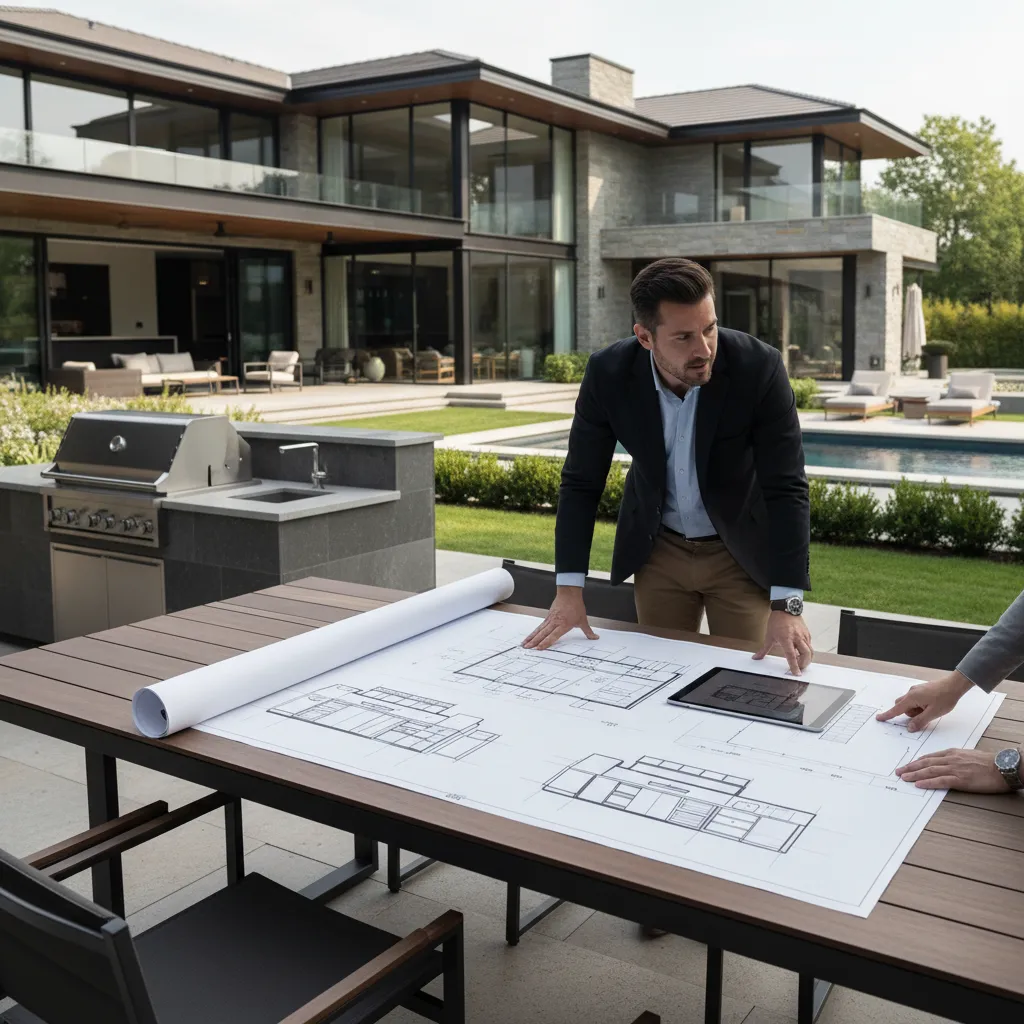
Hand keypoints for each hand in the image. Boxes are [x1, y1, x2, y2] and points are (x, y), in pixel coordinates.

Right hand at [522, 587, 597, 650]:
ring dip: (531, 637)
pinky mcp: (548, 617)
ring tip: (524, 644)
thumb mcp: (583, 620)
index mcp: (564, 625)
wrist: (569, 593)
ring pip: (539, 630)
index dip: (546, 643)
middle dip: (534, 642)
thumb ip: (588, 631)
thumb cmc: (576, 606)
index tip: (538, 648)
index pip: (553, 636)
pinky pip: (540, 626)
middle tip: (527, 648)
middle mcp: (555, 622)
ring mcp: (550, 619)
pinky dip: (534, 632)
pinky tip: (530, 636)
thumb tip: (595, 637)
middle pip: (542, 634)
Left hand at [753, 612, 811, 674]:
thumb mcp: (769, 636)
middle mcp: (797, 638)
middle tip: (799, 668)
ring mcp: (803, 635)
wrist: (785, 609)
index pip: (791, 655)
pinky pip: (810, 645)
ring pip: (810, 651)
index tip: (796, 674)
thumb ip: (764, 650)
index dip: (794, 666)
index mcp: (786, 639)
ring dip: (807, 659)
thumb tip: (756, 657)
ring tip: (801, 663)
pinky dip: (807, 652)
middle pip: (805, 654)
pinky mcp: (807, 633)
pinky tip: (802, 653)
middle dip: (804, 664)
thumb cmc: (776, 622)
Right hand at [876, 671, 974, 732]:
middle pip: (902, 706)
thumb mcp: (933, 713)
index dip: (888, 715)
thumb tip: (910, 728)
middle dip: (909, 713)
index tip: (879, 718)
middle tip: (924, 715)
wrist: (954, 685)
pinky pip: (915, 700)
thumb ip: (920, 721)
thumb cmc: (945, 698)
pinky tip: (932, 705)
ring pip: (910, 703)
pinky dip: (920, 705)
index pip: (897, 709)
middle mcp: (911, 692)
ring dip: (916, 710)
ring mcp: (916, 690)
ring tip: (931, 709)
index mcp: (912, 698)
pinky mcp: (921, 690)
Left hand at [895, 747, 1012, 792]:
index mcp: (952, 753)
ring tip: (903, 777)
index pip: (930, 757)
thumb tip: (947, 764)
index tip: (907, 765)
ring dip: (914, 774)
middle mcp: (950, 759)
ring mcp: (954, 769)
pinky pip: (940, 781)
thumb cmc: (989, 762)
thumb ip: (956, 759)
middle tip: (898, 771)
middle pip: (925, 763)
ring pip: (929, 771)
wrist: (1003, 766)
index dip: (917, 761)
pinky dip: (927, 782)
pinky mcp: (960, 779)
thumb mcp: (968, 756)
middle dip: (910, 767)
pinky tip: (918, 784)